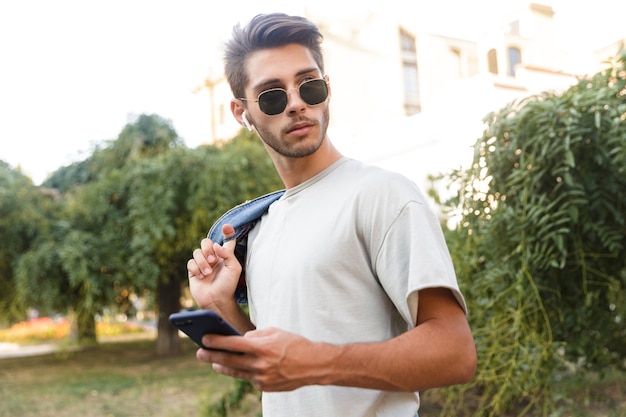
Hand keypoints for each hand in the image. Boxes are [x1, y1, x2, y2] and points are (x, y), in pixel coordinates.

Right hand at [187, 224, 241, 310]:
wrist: (216, 300)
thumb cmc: (228, 285)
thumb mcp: (234, 268)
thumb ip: (228, 253)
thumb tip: (216, 245)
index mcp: (225, 255)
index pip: (227, 240)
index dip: (227, 232)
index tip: (226, 227)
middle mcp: (213, 257)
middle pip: (206, 242)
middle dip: (208, 249)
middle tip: (213, 260)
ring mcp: (202, 263)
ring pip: (196, 252)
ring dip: (202, 262)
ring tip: (208, 273)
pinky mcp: (193, 270)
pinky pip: (190, 262)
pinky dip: (196, 268)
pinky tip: (201, 277)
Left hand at [197, 327, 326, 391]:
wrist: (314, 365)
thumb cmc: (294, 344)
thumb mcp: (275, 332)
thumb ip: (255, 334)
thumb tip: (239, 339)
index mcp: (262, 347)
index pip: (232, 343)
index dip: (216, 341)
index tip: (204, 338)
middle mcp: (260, 364)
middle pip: (229, 360)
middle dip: (212, 355)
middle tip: (199, 352)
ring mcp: (262, 378)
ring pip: (236, 372)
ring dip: (222, 366)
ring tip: (214, 362)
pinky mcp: (265, 387)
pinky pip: (249, 378)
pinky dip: (243, 372)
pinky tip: (237, 367)